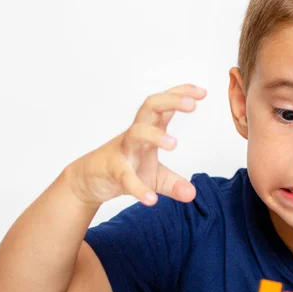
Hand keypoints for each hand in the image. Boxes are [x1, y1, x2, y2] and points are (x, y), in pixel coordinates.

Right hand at [65, 84, 206, 206]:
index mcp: (148, 130)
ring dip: (155, 136)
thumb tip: (192, 194)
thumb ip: (174, 183)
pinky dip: (138, 188)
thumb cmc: (125, 168)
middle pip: (150, 108)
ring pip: (137, 133)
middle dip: (171, 101)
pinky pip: (125, 176)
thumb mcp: (155, 177)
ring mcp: (123, 150)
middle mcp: (136, 135)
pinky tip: (151, 200)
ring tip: (174, 144)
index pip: (165, 106)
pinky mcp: (112, 169)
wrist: (89, 180)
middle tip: (191, 104)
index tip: (202, 92)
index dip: (181, 95)